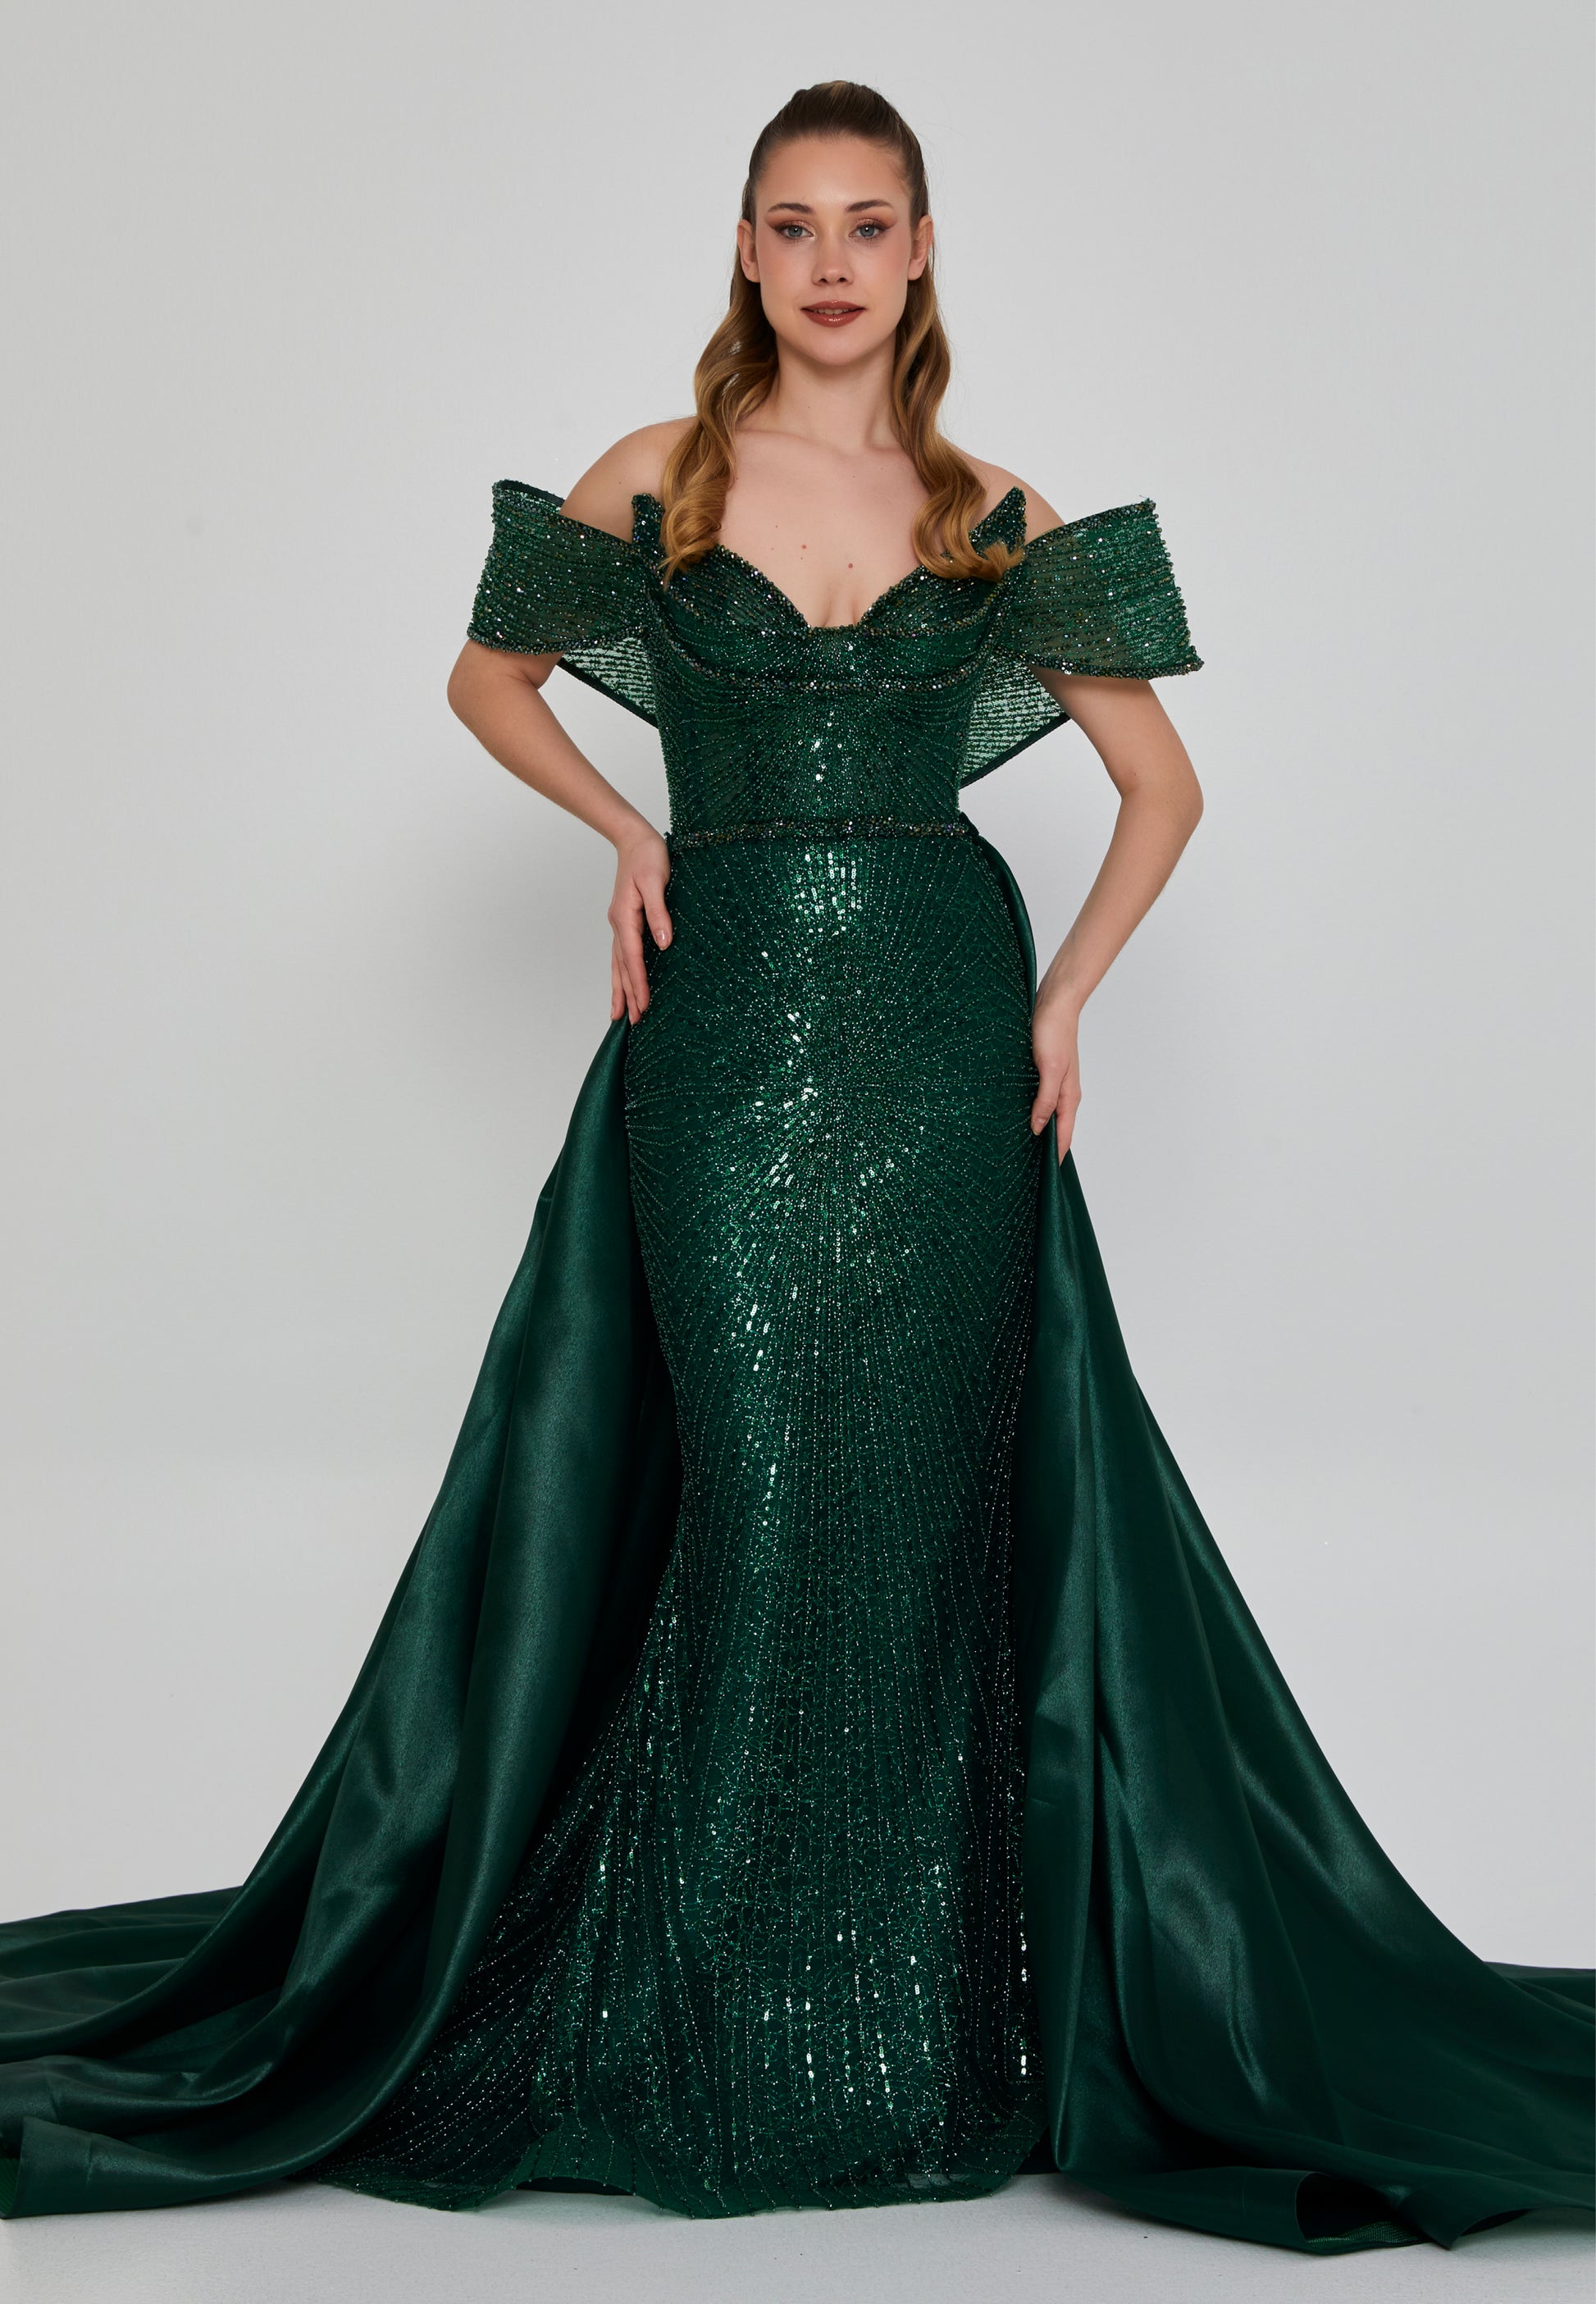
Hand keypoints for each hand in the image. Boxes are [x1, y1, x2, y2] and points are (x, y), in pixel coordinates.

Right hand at [608, 822, 671, 1022]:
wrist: (635, 838)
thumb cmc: (648, 855)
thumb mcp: (657, 881)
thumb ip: (659, 913)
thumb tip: (663, 944)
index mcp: (625, 917)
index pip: (632, 958)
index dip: (638, 984)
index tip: (644, 1006)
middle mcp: (619, 924)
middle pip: (620, 967)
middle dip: (626, 995)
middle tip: (630, 1023)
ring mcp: (620, 923)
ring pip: (617, 963)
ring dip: (619, 989)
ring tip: (618, 1015)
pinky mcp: (625, 920)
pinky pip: (621, 953)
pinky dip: (621, 972)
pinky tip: (623, 983)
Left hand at [1030, 981, 1081, 1162]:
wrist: (1055, 1002)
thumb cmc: (1054, 1032)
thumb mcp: (1049, 1069)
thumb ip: (1046, 1100)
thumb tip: (1038, 1129)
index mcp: (1069, 1096)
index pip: (1064, 1135)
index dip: (1055, 1156)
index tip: (1043, 1176)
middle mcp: (1064, 1093)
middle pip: (1058, 1128)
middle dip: (1046, 1148)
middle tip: (1026, 1167)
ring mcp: (1055, 1082)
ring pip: (1048, 1114)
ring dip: (1038, 1130)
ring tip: (1020, 1147)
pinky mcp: (1044, 1072)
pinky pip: (1040, 1099)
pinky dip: (1032, 1111)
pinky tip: (1017, 1115)